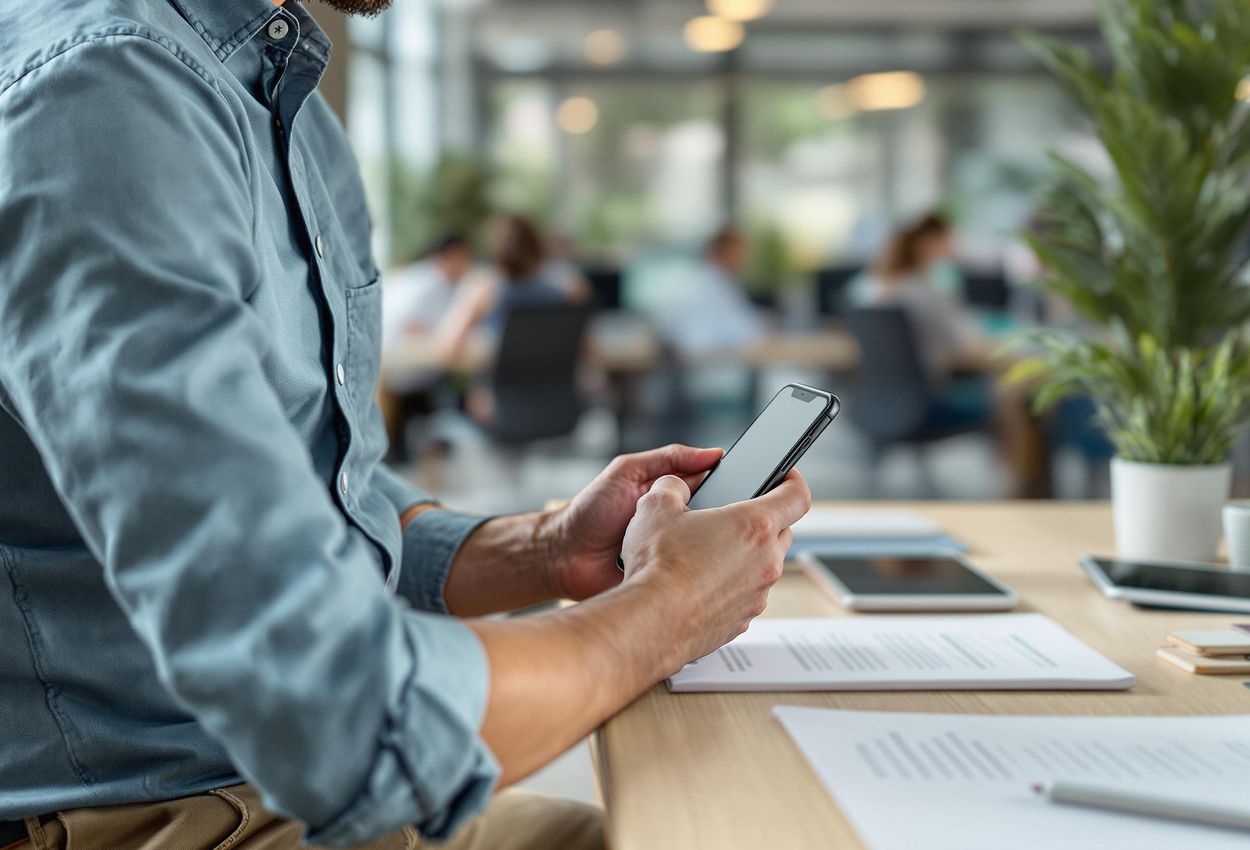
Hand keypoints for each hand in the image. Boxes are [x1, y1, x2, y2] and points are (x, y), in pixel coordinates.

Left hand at [547, 444, 722, 600]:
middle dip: (715, 518)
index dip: (726, 485)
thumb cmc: (590, 511)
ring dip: (703, 547)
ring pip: (704, 550)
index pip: (711, 485)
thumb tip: (713, 453)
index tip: (740, 483)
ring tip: (695, 543)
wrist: (563, 556)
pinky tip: (687, 567)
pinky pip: (688, 575)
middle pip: (712, 520)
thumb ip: (669, 458)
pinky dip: (689, 571)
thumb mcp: (628, 471)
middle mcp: (675, 523)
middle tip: (709, 517)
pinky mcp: (667, 578)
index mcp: (670, 494)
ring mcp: (672, 552)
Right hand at [620, 469, 810, 670]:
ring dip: (746, 556)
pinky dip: (732, 586)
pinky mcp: (743, 620)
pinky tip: (701, 583)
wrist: (648, 622)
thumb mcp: (656, 506)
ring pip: (765, 566)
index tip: (784, 476)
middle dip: (765, 520)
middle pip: (783, 532)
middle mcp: (765, 562)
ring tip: (708, 552)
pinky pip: (747, 594)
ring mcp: (757, 594)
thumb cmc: (657, 568)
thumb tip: (675, 486)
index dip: (793, 480)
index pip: (797, 496)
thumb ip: (673, 486)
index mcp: (754, 525)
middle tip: (734, 516)